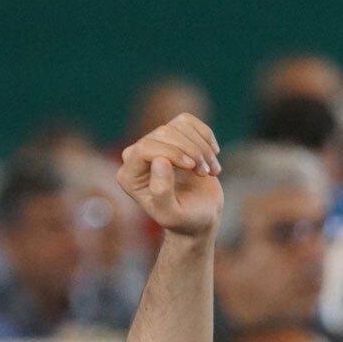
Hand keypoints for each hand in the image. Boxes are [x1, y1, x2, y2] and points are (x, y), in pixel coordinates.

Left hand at [117, 114, 222, 237]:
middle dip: (190, 150)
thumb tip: (159, 160)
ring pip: (178, 126)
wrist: (199, 215)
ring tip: (210, 170)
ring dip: (201, 146)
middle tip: (205, 173)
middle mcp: (136, 157)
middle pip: (163, 133)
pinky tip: (213, 156)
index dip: (172, 152)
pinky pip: (188, 121)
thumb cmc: (184, 220)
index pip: (145, 148)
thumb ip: (161, 192)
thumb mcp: (172, 214)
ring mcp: (155, 143)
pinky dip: (205, 136)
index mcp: (129, 176)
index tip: (192, 166)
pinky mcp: (172, 135)